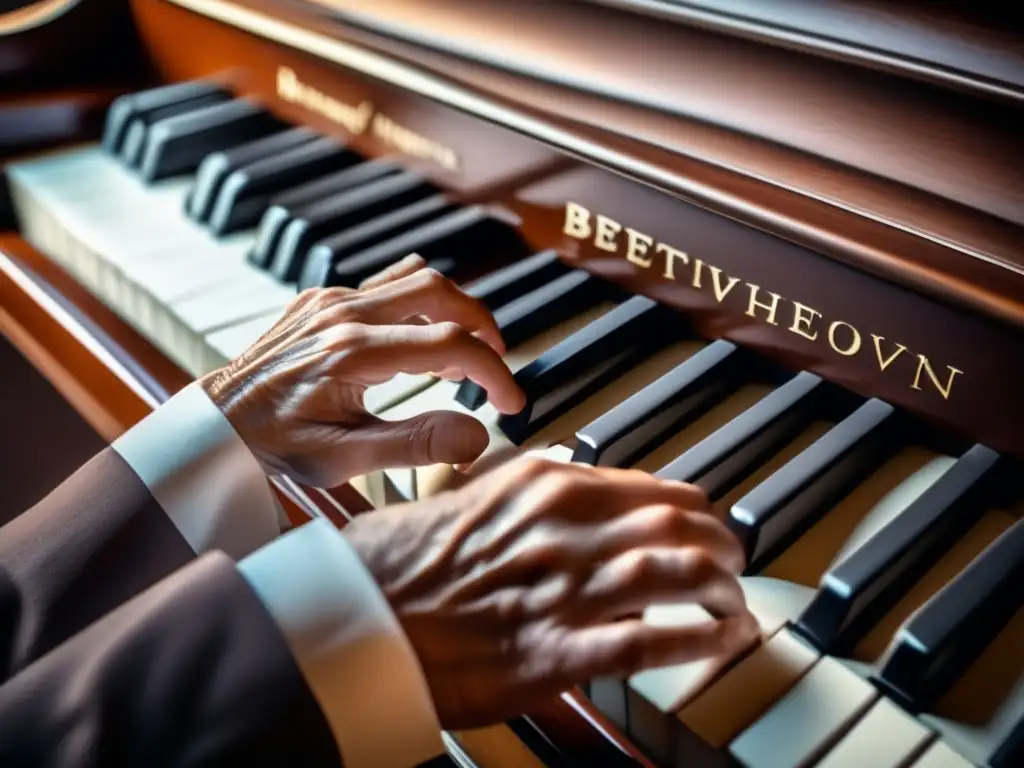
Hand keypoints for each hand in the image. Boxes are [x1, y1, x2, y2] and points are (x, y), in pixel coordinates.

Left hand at [198, 255, 525, 487]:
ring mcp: (331, 299)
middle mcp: (342, 314)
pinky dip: (418, 306)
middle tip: (494, 366)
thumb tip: (477, 436)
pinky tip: (418, 343)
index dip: (493, 372)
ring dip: (452, 310)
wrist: (218, 420)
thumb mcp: (343, 457)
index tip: (510, 402)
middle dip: (481, 325)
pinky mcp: (323, 298)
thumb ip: (413, 445)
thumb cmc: (276, 444)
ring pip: (415, 278)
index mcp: (351, 353)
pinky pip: (387, 283)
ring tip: (460, 358)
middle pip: (439, 291)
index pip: (449, 344)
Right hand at [342, 455, 755, 728]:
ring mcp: (563, 588)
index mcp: (540, 484)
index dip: (692, 511)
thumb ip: (519, 494)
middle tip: (732, 563)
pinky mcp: (556, 651)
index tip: (703, 525)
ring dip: (721, 589)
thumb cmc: (393, 562)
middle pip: (679, 523)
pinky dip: (700, 640)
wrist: (352, 619)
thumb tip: (560, 498)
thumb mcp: (462, 497)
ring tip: (735, 602)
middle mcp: (563, 527)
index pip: (649, 487)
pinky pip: (651, 642)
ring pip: (677, 573)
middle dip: (721, 545)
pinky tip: (722, 640)